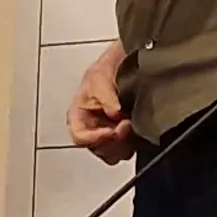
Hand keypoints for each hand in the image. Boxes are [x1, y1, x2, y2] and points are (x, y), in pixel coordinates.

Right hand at [69, 45, 136, 163]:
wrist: (126, 63)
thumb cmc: (105, 69)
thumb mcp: (99, 77)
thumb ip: (105, 96)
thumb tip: (114, 113)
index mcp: (78, 116)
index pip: (80, 137)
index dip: (94, 138)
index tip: (111, 131)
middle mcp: (91, 128)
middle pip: (97, 148)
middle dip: (113, 141)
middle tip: (126, 125)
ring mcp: (107, 133)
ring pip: (112, 153)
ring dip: (123, 144)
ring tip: (132, 124)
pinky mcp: (124, 137)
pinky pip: (126, 150)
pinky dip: (133, 143)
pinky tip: (137, 128)